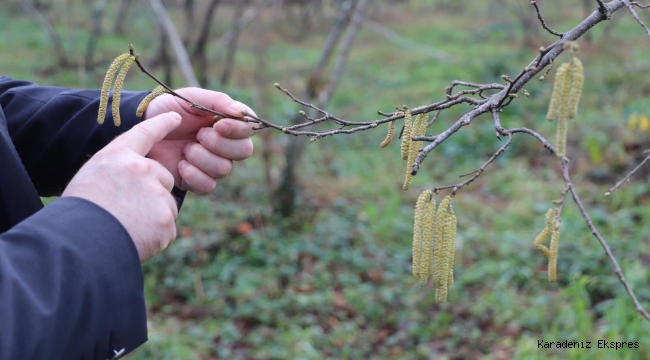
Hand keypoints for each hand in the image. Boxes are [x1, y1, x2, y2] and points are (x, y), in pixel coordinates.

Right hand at [62, 112, 181, 261]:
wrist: (78, 243)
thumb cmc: (78, 213)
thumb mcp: (91, 179)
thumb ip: (118, 174)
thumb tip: (136, 184)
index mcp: (118, 156)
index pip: (145, 133)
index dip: (162, 124)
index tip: (175, 118)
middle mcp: (142, 169)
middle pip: (163, 178)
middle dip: (153, 194)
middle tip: (126, 211)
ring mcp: (156, 194)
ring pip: (166, 206)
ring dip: (152, 218)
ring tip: (125, 227)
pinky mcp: (165, 219)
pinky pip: (166, 229)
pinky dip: (154, 238)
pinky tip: (133, 239)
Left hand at [143, 88, 256, 193]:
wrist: (140, 129)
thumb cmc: (166, 109)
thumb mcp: (190, 97)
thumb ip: (218, 100)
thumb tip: (241, 112)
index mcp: (226, 123)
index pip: (249, 129)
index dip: (238, 129)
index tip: (218, 124)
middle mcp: (224, 145)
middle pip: (244, 151)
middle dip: (221, 143)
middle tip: (199, 135)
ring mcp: (211, 164)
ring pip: (225, 168)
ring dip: (203, 157)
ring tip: (185, 149)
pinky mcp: (197, 181)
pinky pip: (208, 185)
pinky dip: (194, 175)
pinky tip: (181, 164)